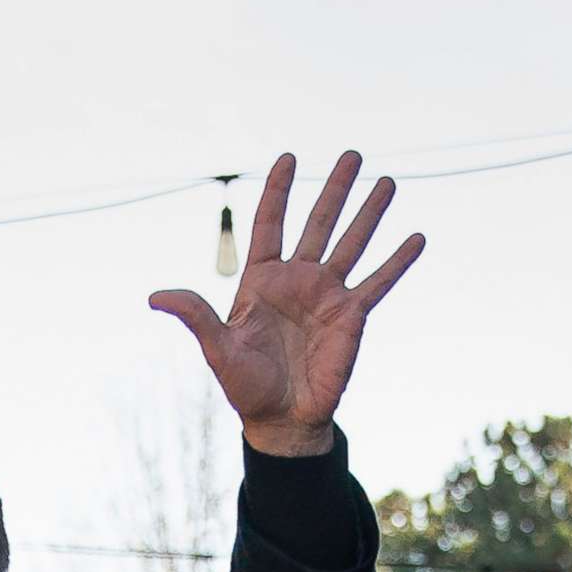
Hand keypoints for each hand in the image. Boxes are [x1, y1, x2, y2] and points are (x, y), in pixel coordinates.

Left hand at [149, 150, 425, 456]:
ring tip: (388, 180)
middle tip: (353, 154)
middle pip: (318, 223)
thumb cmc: (246, 384)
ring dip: (370, 213)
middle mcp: (297, 280)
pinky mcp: (353, 315)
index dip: (278, 191)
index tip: (289, 157)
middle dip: (335, 189)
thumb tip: (154, 297)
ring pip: (352, 243)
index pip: (270, 224)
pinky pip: (379, 281)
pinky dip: (398, 261)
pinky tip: (417, 237)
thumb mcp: (217, 348)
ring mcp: (327, 295)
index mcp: (261, 280)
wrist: (282, 417)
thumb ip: (195, 316)